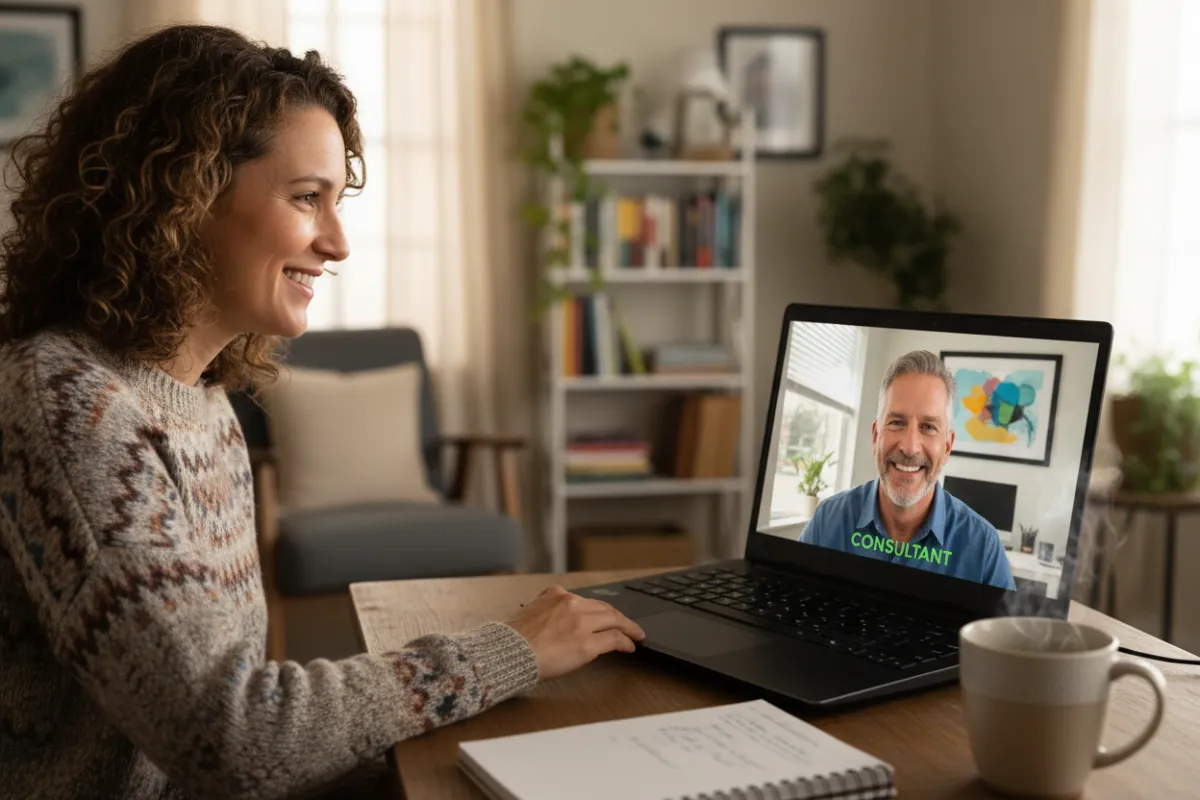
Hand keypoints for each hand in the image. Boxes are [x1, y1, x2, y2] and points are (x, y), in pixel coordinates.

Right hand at [505, 584, 645, 679]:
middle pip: (604, 608)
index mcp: (555, 594)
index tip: (605, 614)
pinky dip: (626, 641)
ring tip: (636, 634)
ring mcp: (581, 623)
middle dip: (618, 616)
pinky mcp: (587, 643)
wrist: (508, 652)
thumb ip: (546, 609)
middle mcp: (571, 604)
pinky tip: (630, 646)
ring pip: (614, 620)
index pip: (585, 601)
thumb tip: (555, 619)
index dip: (599, 609)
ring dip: (628, 627)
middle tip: (628, 624)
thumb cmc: (512, 640)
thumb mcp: (529, 612)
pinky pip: (614, 639)